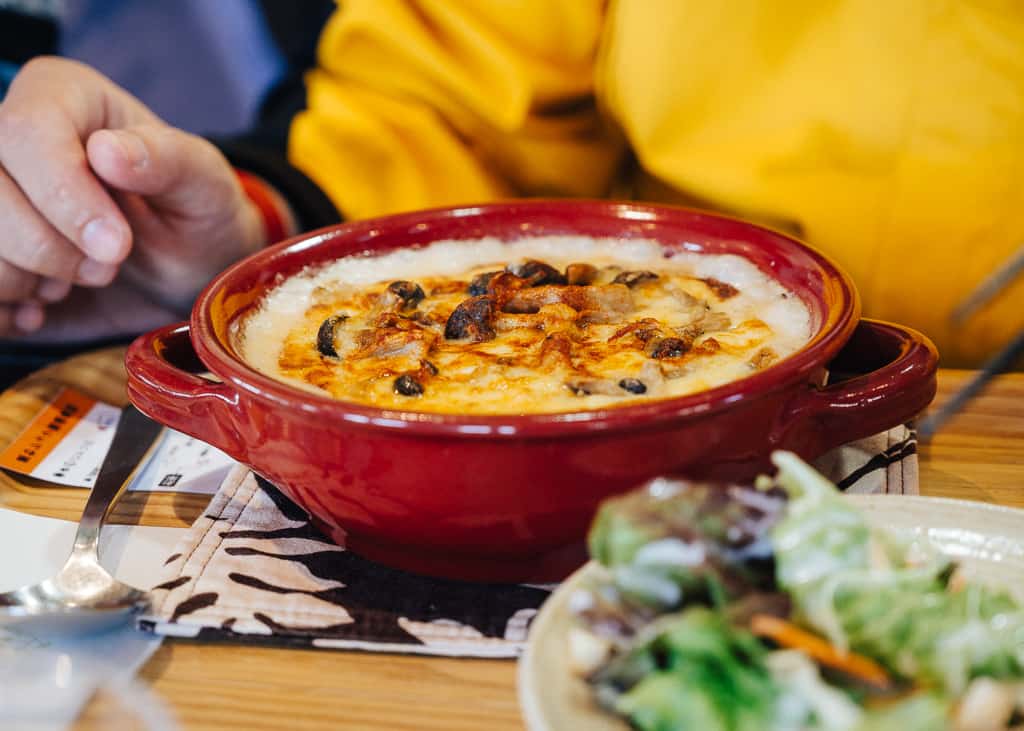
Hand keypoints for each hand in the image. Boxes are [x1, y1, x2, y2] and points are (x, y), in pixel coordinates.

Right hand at [0, 57, 265, 336]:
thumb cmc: (196, 217)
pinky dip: (3, 306)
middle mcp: (8, 135)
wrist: (184, 273)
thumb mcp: (206, 187)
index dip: (63, 198)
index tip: (117, 247)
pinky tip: (40, 307)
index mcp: (62, 96)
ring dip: (22, 280)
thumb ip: (169, 161)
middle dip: (48, 249)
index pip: (24, 133)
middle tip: (106, 270)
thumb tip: (107, 150)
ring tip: (73, 282)